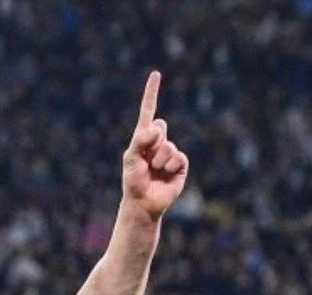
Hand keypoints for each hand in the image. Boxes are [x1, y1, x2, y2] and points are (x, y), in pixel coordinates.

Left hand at [122, 72, 188, 219]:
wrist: (143, 202)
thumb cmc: (133, 180)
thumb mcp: (131, 158)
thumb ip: (141, 140)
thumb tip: (157, 124)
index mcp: (143, 137)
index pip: (148, 111)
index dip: (152, 93)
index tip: (156, 74)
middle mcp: (158, 142)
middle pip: (160, 127)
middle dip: (152, 142)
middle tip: (146, 158)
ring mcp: (170, 152)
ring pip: (168, 145)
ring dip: (159, 159)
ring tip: (154, 170)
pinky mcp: (180, 164)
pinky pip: (178, 157)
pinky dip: (170, 166)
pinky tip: (164, 174)